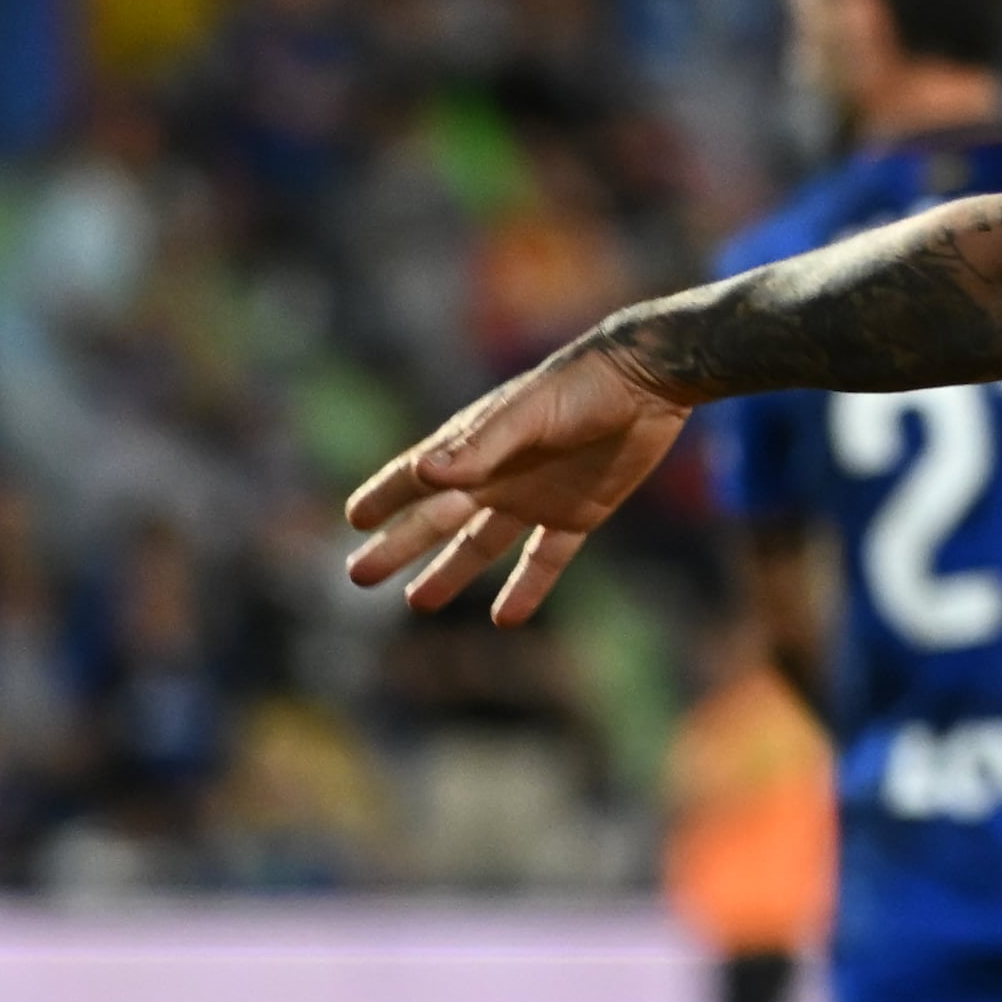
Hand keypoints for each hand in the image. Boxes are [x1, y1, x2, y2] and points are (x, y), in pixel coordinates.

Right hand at [342, 338, 694, 624]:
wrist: (648, 382)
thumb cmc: (580, 386)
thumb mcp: (526, 415)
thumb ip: (479, 447)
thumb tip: (423, 475)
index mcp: (475, 446)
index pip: (416, 477)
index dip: (383, 496)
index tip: (353, 520)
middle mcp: (497, 475)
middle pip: (437, 519)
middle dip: (398, 546)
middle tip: (358, 576)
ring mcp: (534, 497)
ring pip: (481, 544)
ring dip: (450, 573)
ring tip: (417, 603)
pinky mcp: (576, 514)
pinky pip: (545, 559)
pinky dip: (527, 588)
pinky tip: (506, 619)